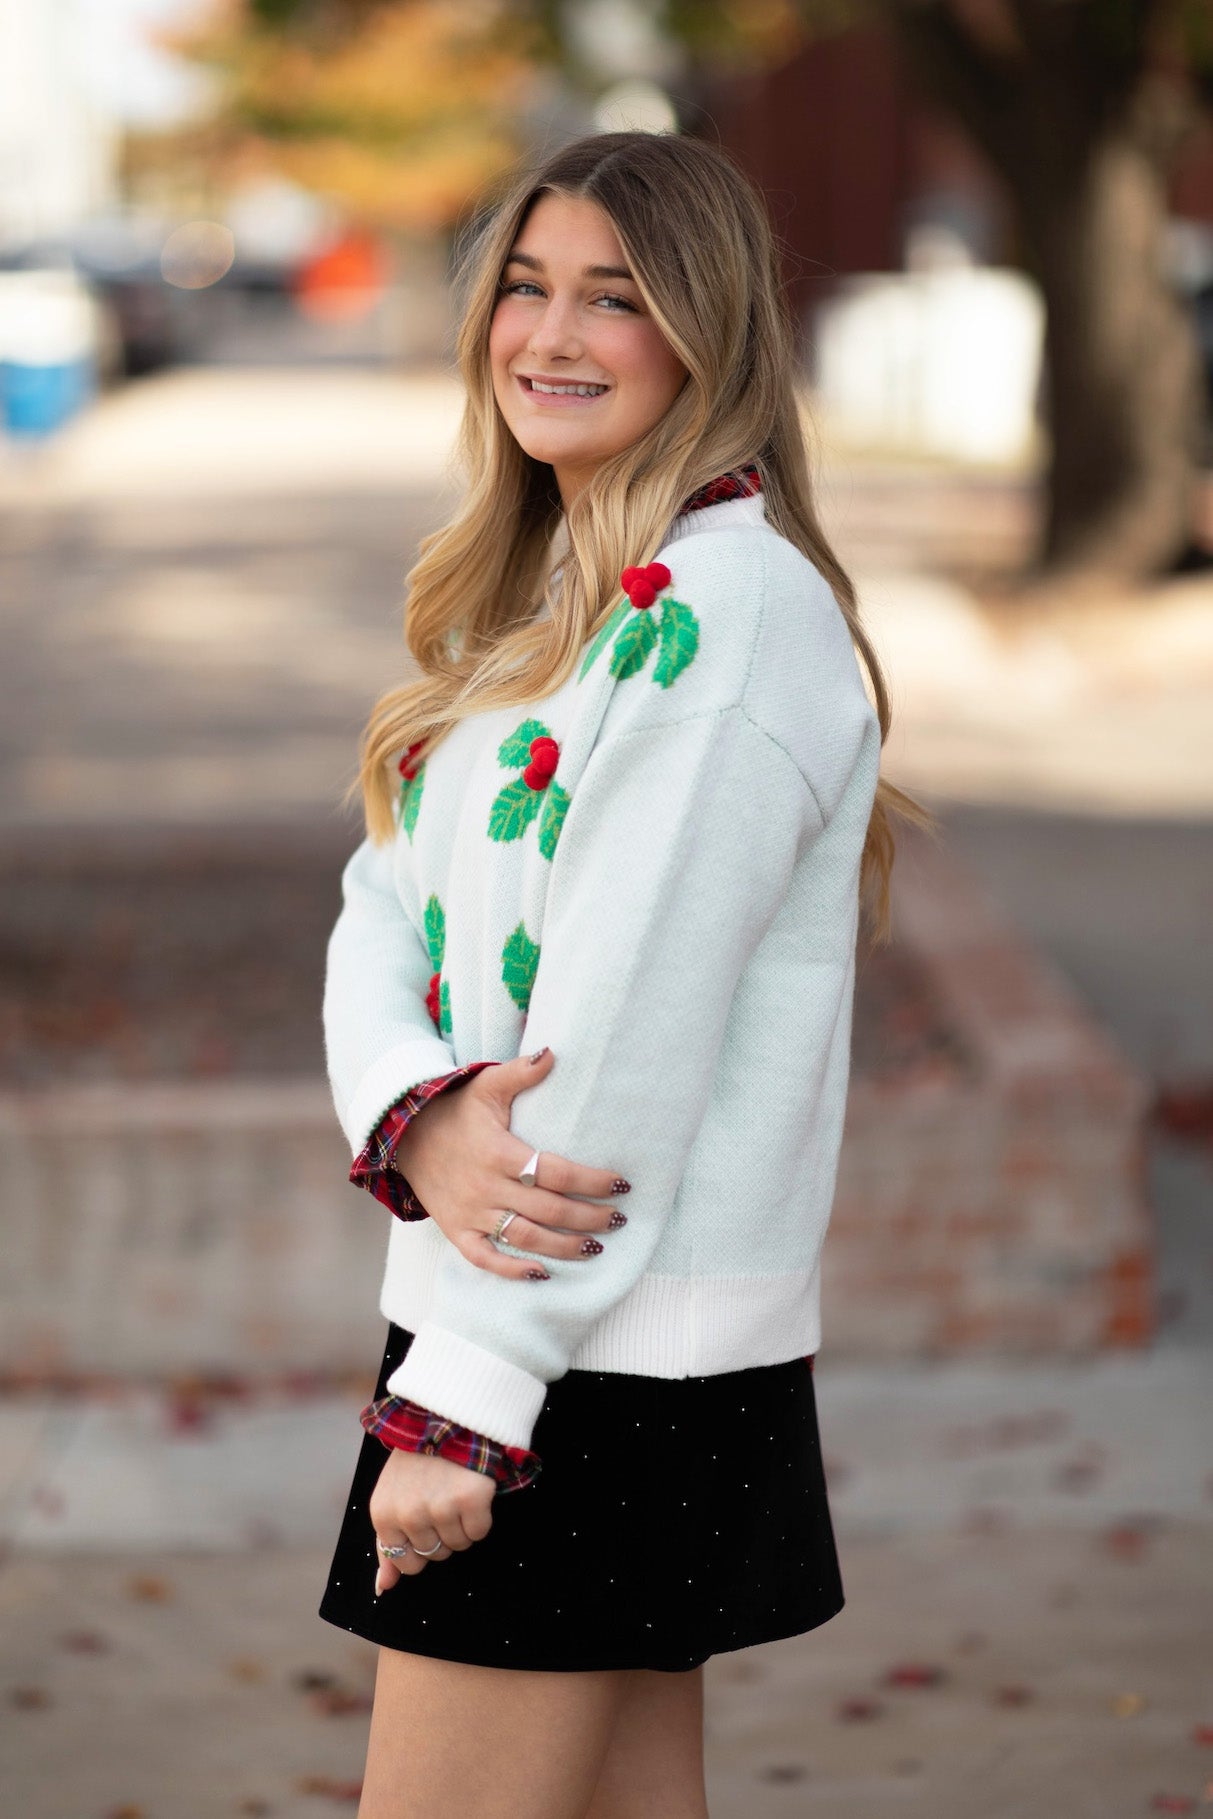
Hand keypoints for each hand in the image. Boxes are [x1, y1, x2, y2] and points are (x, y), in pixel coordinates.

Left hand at [370, 1447, 495, 1594]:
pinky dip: (480, 1516)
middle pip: (436, 1555)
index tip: (423, 1519)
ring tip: (454, 1491)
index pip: (406, 1564)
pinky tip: (470, 1491)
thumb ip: (386, 1545)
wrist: (446, 1419)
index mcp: (383, 1516)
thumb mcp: (390, 1500)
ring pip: (459, 1545)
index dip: (419, 1547)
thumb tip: (384, 1588)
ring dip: (462, 1524)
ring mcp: (441, 1507)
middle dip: (441, 1533)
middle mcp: (409, 1515)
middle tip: (439, 1498)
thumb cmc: (416, 1463)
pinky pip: (480, 1532)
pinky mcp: (470, 1499)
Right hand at [390, 1046, 630, 1279]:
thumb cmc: (455, 1110)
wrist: (405, 1135)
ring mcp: (471, 1213)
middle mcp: (486, 1187)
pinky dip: (513, 1271)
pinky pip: (485, 1258)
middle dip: (589, 1218)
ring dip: (565, 1248)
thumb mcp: (485, 1085)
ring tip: (597, 1247)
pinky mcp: (457, 1231)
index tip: (621, 1184)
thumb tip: (554, 1054)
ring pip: (525, 1239)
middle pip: (548, 1211)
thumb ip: (520, 1072)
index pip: (555, 1172)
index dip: (592, 1181)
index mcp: (498, 1152)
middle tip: (619, 1218)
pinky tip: (542, 1273)